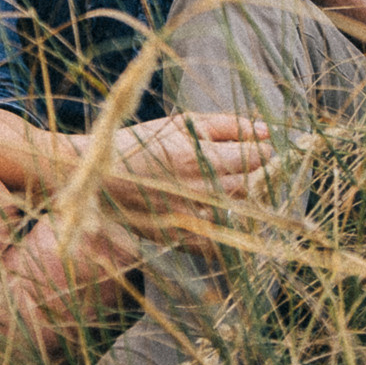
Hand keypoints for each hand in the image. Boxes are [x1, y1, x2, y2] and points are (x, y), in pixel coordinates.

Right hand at [98, 112, 277, 232]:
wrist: (99, 180)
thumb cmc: (140, 146)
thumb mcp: (180, 124)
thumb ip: (227, 125)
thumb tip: (267, 131)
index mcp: (203, 158)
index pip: (259, 155)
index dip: (263, 150)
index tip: (257, 148)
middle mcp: (203, 191)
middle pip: (257, 185)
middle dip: (259, 174)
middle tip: (246, 167)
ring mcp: (195, 219)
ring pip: (245, 212)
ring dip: (246, 199)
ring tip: (230, 188)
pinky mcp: (185, 240)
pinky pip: (224, 240)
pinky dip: (229, 229)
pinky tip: (221, 215)